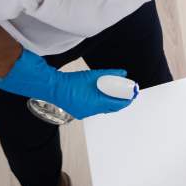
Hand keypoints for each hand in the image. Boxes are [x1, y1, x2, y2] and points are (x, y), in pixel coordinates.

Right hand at [0, 51, 134, 119]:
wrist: (53, 87)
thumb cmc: (71, 82)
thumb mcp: (94, 75)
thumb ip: (110, 74)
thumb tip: (123, 73)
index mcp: (96, 104)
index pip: (118, 104)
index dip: (127, 99)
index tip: (133, 93)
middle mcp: (91, 112)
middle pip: (111, 108)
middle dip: (119, 101)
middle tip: (125, 92)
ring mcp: (84, 113)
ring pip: (102, 108)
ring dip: (109, 101)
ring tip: (114, 91)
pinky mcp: (78, 111)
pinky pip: (93, 108)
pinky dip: (100, 102)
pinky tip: (101, 94)